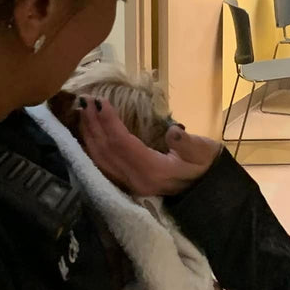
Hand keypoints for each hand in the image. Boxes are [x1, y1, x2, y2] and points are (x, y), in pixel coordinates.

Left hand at [77, 98, 220, 195]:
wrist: (206, 188)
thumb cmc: (204, 164)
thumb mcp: (202, 151)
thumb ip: (187, 143)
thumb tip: (173, 132)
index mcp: (152, 170)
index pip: (122, 143)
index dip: (109, 122)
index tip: (100, 101)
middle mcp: (136, 180)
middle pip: (105, 151)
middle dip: (93, 125)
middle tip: (85, 101)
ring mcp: (130, 184)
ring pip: (100, 160)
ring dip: (88, 136)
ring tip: (82, 113)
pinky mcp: (127, 184)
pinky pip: (103, 166)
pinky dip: (91, 149)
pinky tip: (87, 134)